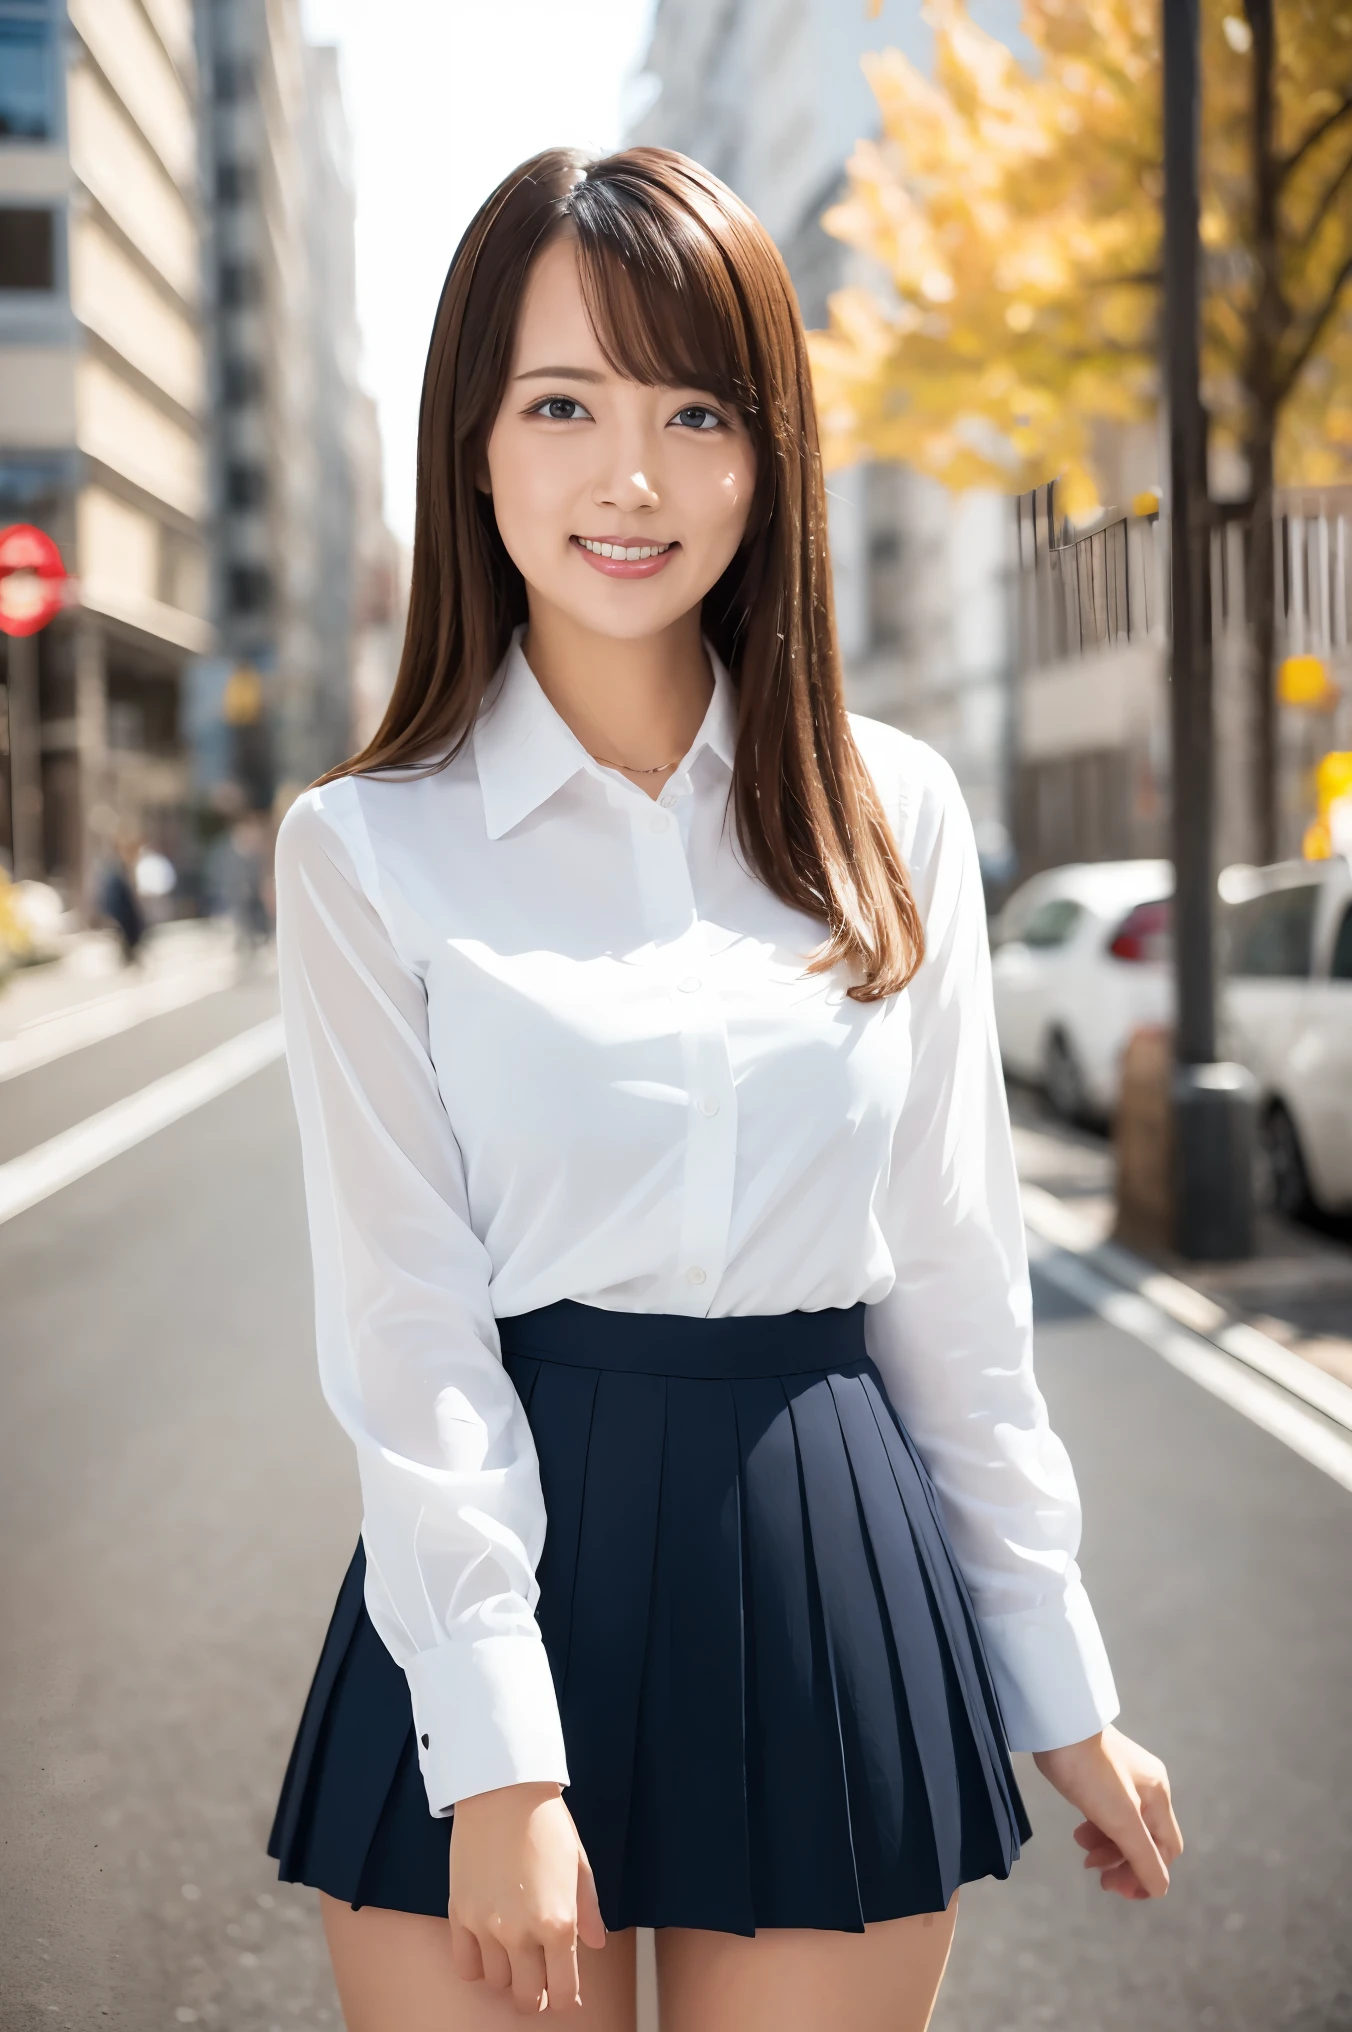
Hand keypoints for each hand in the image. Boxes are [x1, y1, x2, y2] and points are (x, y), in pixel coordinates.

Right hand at [448, 1780, 605, 2013]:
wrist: (502, 1790)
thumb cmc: (546, 1822)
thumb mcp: (578, 1864)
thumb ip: (588, 1910)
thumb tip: (594, 1944)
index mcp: (558, 1922)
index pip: (562, 1992)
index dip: (564, 1997)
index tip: (563, 1988)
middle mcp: (521, 1932)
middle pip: (526, 1997)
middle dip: (536, 1993)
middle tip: (538, 1974)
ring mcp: (486, 1926)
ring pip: (496, 1983)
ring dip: (508, 1974)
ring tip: (513, 1950)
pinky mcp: (459, 1913)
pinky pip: (465, 1966)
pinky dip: (477, 1965)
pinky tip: (487, 1947)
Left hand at [1033, 1724, 1182, 1900]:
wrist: (1057, 1724)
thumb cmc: (1091, 1771)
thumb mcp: (1122, 1820)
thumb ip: (1143, 1857)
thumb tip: (1160, 1890)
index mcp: (1158, 1797)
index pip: (1166, 1850)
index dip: (1148, 1875)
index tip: (1119, 1889)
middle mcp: (1146, 1788)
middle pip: (1145, 1841)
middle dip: (1123, 1863)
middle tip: (1098, 1876)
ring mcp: (1123, 1780)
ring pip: (1123, 1828)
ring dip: (1107, 1847)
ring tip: (1083, 1849)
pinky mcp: (1100, 1775)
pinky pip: (1106, 1813)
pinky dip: (1097, 1829)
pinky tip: (1080, 1832)